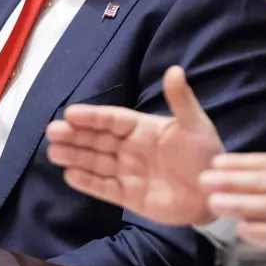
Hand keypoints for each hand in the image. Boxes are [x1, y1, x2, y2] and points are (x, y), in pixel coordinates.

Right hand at [45, 66, 222, 224]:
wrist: (214, 192)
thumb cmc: (206, 155)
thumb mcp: (195, 125)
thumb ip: (181, 100)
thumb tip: (174, 69)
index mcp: (145, 129)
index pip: (113, 120)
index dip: (92, 117)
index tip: (70, 113)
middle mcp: (132, 149)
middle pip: (99, 140)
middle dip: (75, 135)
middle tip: (52, 131)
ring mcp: (129, 173)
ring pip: (96, 162)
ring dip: (75, 156)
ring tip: (54, 152)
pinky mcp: (130, 196)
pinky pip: (104, 188)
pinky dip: (87, 182)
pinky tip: (70, 175)